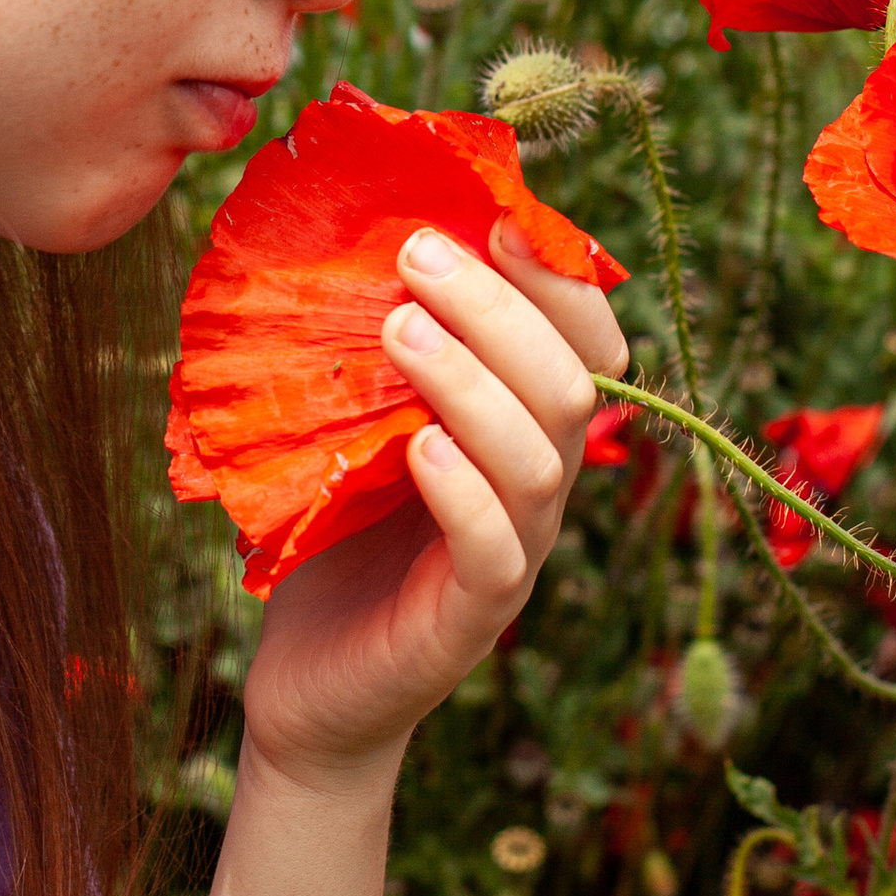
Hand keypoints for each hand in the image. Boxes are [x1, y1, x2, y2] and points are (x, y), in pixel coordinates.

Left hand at [239, 215, 628, 792]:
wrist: (307, 679)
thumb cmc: (333, 533)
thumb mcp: (357, 423)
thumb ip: (376, 349)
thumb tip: (352, 225)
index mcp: (526, 429)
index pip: (588, 341)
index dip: (558, 278)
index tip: (493, 216)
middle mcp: (540, 487)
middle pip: (571, 383)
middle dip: (502, 307)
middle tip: (419, 254)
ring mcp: (517, 554)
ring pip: (540, 457)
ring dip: (473, 382)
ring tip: (401, 327)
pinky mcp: (473, 617)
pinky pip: (495, 549)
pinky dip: (464, 491)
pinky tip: (420, 448)